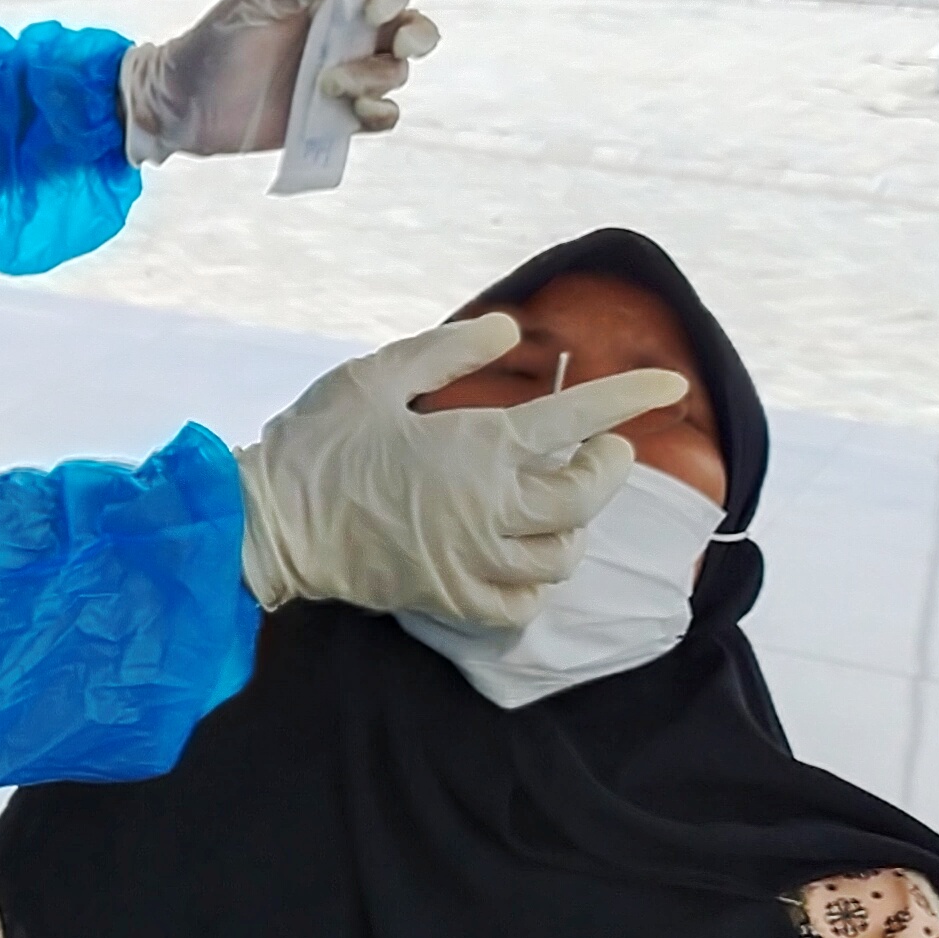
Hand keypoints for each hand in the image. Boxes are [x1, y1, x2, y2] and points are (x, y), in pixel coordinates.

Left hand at [116, 0, 439, 162]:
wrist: (183, 103)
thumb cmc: (214, 43)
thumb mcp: (253, 7)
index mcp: (330, 3)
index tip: (370, 10)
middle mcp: (346, 38)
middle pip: (410, 31)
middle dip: (416, 36)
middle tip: (395, 44)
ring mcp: (344, 79)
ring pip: (395, 74)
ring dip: (377, 78)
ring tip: (327, 86)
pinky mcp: (336, 119)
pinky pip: (381, 116)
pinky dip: (381, 114)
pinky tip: (356, 111)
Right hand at [230, 314, 689, 627]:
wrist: (267, 523)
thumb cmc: (318, 441)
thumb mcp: (376, 376)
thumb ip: (448, 352)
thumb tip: (510, 331)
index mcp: (478, 445)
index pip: (576, 419)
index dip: (631, 398)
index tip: (671, 385)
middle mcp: (490, 507)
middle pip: (586, 495)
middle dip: (609, 468)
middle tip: (604, 449)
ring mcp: (473, 559)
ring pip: (561, 555)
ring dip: (573, 527)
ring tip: (560, 506)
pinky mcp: (450, 597)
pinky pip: (520, 606)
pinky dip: (536, 586)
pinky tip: (524, 563)